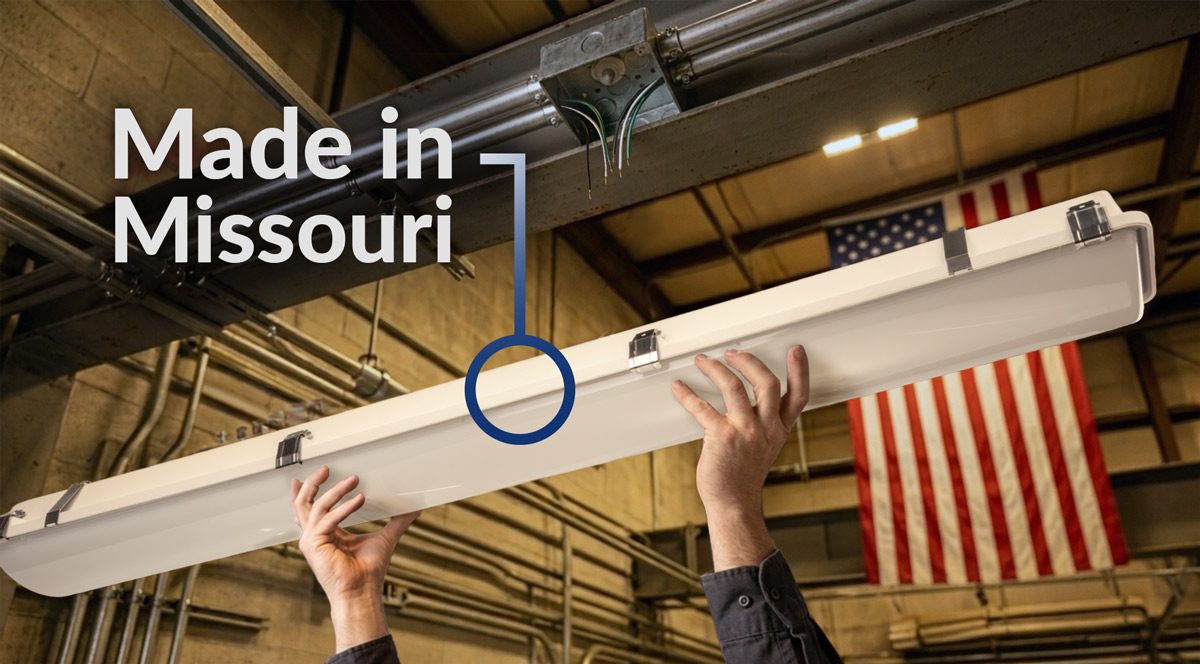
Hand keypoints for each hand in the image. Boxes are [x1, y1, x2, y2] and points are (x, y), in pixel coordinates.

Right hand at [291, 466, 419, 651]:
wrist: (362, 591)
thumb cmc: (368, 570)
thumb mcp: (384, 538)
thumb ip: (396, 522)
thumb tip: (413, 509)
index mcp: (325, 533)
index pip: (310, 508)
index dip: (309, 491)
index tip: (308, 477)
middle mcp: (314, 536)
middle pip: (303, 503)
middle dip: (314, 484)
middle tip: (327, 469)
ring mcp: (311, 541)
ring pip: (316, 506)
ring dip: (336, 491)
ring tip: (354, 480)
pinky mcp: (313, 545)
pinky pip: (327, 520)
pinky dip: (344, 508)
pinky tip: (360, 499)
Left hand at [671, 346, 808, 569]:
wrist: (734, 503)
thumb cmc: (744, 475)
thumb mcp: (766, 446)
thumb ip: (764, 422)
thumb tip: (750, 397)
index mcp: (778, 429)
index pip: (798, 396)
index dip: (800, 371)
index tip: (796, 351)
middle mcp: (765, 428)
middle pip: (767, 382)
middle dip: (749, 361)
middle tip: (733, 353)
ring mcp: (744, 432)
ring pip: (733, 386)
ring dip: (716, 368)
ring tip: (705, 362)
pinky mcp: (721, 437)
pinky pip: (702, 408)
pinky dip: (687, 394)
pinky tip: (679, 388)